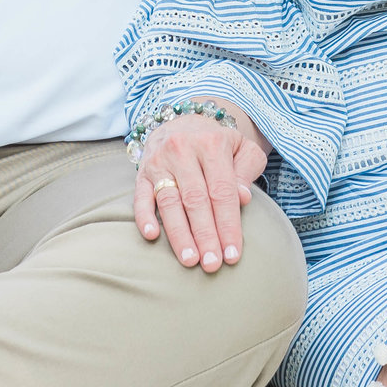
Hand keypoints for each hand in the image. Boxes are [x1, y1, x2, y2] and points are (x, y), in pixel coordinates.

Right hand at [133, 104, 269, 271]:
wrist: (186, 121)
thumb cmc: (220, 143)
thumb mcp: (243, 149)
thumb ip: (246, 172)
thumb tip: (242, 198)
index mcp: (211, 144)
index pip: (222, 191)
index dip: (228, 225)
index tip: (232, 254)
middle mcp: (183, 150)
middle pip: (195, 200)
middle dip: (205, 235)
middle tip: (212, 265)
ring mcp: (159, 161)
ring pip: (169, 202)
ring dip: (179, 234)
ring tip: (189, 260)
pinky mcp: (141, 172)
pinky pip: (140, 197)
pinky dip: (144, 217)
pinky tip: (152, 236)